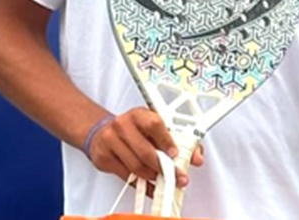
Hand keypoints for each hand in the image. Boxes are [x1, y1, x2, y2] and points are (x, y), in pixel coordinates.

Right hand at [86, 107, 202, 188]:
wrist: (101, 132)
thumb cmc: (134, 129)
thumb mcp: (154, 127)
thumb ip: (178, 139)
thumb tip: (197, 157)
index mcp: (139, 114)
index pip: (154, 124)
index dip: (166, 141)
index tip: (175, 154)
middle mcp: (123, 125)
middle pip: (145, 150)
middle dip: (162, 166)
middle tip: (175, 175)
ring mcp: (111, 141)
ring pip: (135, 165)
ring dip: (151, 176)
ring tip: (161, 179)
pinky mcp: (103, 158)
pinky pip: (125, 176)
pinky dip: (140, 184)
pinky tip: (149, 185)